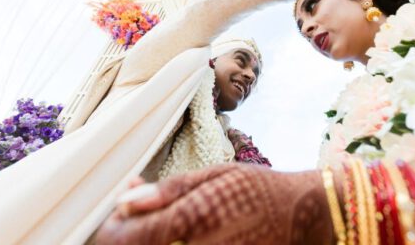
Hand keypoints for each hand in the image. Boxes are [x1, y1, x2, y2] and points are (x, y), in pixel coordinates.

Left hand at [96, 164, 334, 244]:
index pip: (128, 237)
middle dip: (127, 234)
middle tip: (133, 215)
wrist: (302, 217)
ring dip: (146, 241)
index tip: (117, 214)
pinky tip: (176, 234)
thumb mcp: (216, 176)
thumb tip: (128, 200)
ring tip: (156, 221)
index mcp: (193, 219)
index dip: (112, 228)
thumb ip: (170, 190)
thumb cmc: (259, 191)